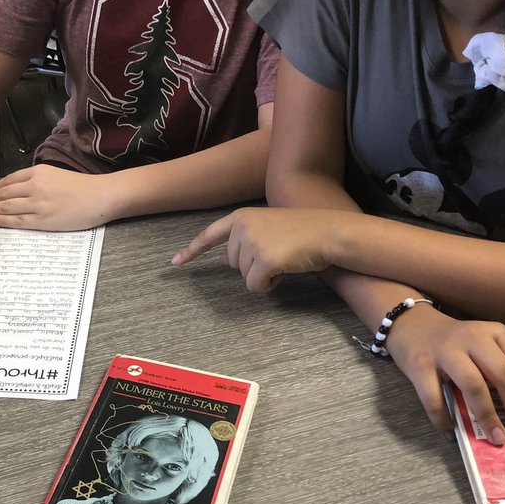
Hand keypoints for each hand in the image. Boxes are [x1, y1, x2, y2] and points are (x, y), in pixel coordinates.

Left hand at [0, 165, 112, 230]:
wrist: (101, 196)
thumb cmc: (81, 187)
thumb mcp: (55, 175)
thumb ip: (36, 180)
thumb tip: (16, 189)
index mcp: (38, 172)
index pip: (7, 181)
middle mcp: (36, 186)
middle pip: (2, 193)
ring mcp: (39, 204)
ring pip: (6, 206)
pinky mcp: (45, 219)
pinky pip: (18, 220)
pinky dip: (2, 220)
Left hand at [172, 207, 334, 291]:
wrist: (329, 232)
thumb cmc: (302, 232)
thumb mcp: (268, 230)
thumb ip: (243, 241)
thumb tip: (221, 258)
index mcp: (241, 217)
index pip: (210, 234)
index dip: (192, 250)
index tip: (176, 263)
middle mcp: (242, 227)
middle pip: (232, 263)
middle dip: (252, 266)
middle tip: (277, 253)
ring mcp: (253, 243)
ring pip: (245, 277)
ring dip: (263, 275)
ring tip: (285, 258)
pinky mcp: (264, 260)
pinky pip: (256, 286)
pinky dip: (269, 285)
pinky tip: (285, 270)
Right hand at [384, 306, 504, 445]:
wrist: (410, 324)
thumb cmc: (453, 342)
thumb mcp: (484, 344)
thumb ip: (501, 368)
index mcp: (495, 333)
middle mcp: (473, 338)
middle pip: (504, 375)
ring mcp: (444, 350)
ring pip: (473, 385)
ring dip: (488, 416)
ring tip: (497, 438)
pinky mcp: (419, 364)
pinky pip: (434, 398)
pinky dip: (444, 419)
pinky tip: (451, 433)